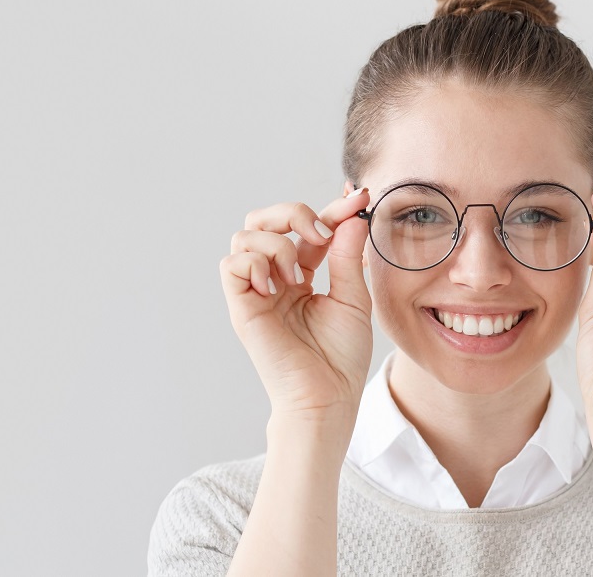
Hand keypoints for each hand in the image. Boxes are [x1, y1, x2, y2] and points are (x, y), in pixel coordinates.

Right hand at [219, 188, 372, 423]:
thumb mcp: (353, 297)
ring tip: (298, 275)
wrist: (328, 396)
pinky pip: (232, 264)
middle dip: (293, 212)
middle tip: (321, 233)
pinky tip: (278, 286)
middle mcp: (275, 278)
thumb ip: (348, 255)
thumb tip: (353, 214)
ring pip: (246, 234)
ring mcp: (256, 291)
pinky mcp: (241, 306)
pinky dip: (255, 263)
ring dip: (278, 243)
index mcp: (302, 275)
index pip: (308, 228)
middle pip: (264, 219)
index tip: (360, 197)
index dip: (332, 209)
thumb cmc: (341, 356)